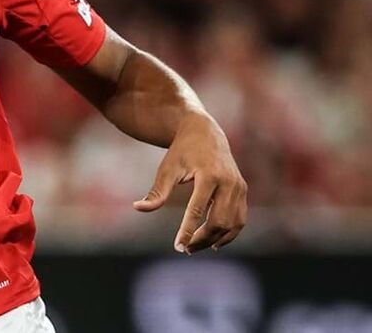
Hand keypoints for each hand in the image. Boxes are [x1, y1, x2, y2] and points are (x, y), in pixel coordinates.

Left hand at [133, 113, 247, 253]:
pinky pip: (240, 219)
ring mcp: (239, 187)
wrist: (204, 132)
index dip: (188, 231)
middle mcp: (229, 182)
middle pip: (218, 221)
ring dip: (215, 239)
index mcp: (209, 176)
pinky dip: (229, 233)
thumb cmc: (181, 152)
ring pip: (232, 223)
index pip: (198, 210)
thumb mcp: (167, 169)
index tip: (178, 247)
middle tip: (185, 249)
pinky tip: (214, 242)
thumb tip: (138, 207)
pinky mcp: (243, 190)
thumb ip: (156, 192)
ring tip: (195, 247)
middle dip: (202, 238)